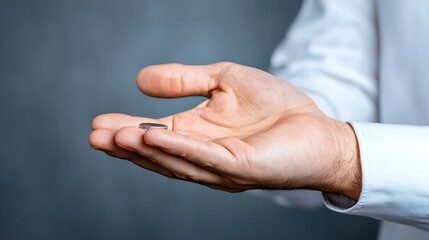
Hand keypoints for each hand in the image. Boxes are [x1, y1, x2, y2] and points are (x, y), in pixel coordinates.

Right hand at [89, 62, 361, 199]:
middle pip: (159, 152)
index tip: (98, 123)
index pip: (156, 133)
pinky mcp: (242, 168)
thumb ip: (185, 80)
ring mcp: (221, 166)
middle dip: (126, 145)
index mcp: (198, 134)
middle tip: (95, 136)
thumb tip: (140, 80)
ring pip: (176, 159)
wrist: (317, 126)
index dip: (127, 129)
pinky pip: (206, 157)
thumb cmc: (275, 105)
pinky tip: (155, 136)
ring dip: (145, 149)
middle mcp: (204, 154)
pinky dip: (179, 148)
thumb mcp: (223, 80)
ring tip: (115, 137)